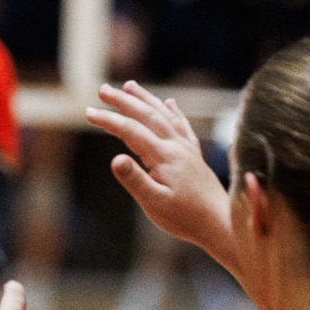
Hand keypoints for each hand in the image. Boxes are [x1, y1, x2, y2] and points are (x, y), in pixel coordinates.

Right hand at [86, 82, 235, 267]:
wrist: (221, 224)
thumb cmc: (185, 218)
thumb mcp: (154, 204)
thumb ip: (134, 180)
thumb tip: (115, 158)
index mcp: (164, 157)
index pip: (131, 131)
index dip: (109, 120)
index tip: (88, 113)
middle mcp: (176, 146)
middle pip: (147, 115)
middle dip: (123, 101)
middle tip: (102, 90)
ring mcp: (187, 149)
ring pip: (164, 115)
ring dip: (146, 99)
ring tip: (129, 86)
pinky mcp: (194, 156)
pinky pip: (182, 126)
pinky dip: (173, 112)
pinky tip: (169, 103)